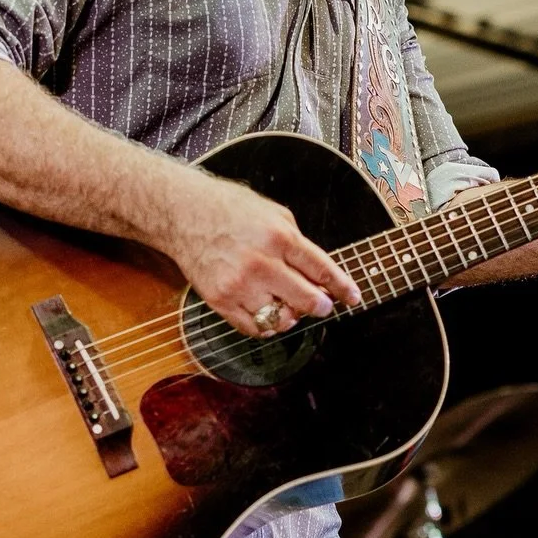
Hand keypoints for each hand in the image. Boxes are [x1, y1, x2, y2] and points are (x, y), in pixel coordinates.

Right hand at [149, 161, 360, 336]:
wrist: (185, 214)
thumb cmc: (230, 210)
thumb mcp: (275, 213)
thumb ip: (298, 243)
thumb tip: (318, 274)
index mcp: (279, 237)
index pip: (321, 270)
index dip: (342, 287)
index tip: (353, 297)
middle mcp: (261, 263)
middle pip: (306, 300)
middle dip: (320, 306)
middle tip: (322, 306)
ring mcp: (240, 284)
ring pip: (280, 320)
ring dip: (291, 317)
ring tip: (289, 306)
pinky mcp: (220, 300)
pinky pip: (253, 328)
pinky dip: (266, 326)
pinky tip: (267, 311)